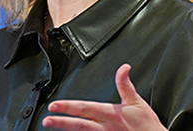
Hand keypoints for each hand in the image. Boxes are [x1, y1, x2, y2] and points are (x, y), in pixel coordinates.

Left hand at [42, 64, 166, 130]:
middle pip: (79, 125)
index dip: (68, 107)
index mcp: (111, 114)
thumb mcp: (137, 101)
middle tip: (46, 120)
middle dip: (61, 122)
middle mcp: (105, 127)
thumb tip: (123, 68)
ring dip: (66, 130)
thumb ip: (125, 85)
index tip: (54, 106)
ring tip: (52, 125)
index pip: (85, 108)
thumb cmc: (147, 125)